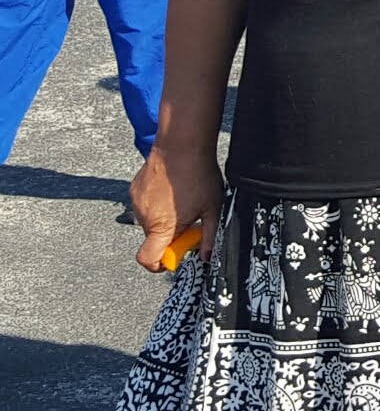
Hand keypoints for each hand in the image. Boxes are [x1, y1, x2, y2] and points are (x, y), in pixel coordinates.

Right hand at [130, 141, 221, 271]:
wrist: (182, 145)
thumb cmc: (199, 174)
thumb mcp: (213, 209)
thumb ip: (209, 236)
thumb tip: (207, 256)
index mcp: (162, 226)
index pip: (148, 259)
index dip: (160, 265)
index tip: (174, 258)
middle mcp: (144, 217)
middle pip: (153, 240)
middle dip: (170, 237)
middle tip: (190, 222)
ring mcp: (137, 203)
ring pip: (150, 223)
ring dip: (164, 220)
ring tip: (182, 202)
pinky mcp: (134, 191)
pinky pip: (145, 207)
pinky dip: (157, 206)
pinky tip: (173, 192)